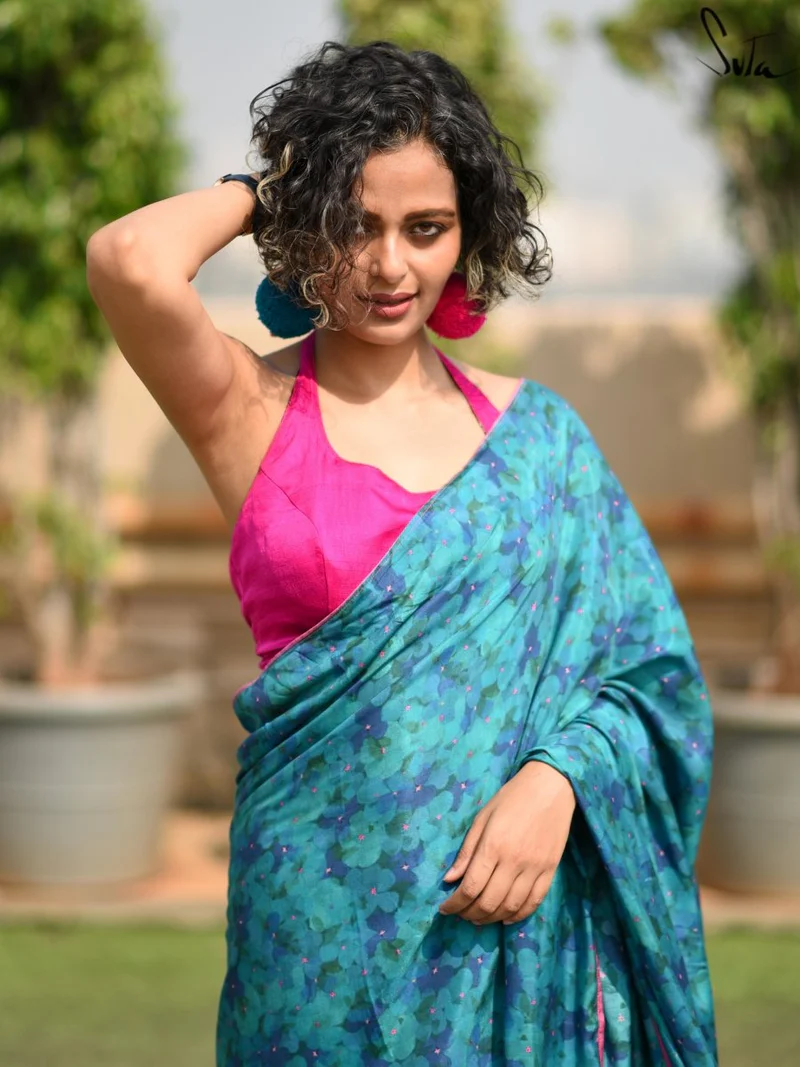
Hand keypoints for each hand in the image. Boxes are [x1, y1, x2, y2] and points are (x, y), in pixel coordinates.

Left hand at [437, 761, 575, 925]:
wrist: (551, 788)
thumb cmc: (511, 798)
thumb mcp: (482, 818)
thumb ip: (467, 851)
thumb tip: (450, 879)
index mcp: (493, 846)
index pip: (470, 888)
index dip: (454, 904)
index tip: (445, 908)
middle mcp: (514, 862)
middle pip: (489, 903)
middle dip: (470, 914)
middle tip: (461, 914)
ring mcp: (535, 869)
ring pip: (510, 907)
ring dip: (491, 918)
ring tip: (479, 918)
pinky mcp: (550, 871)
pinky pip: (534, 902)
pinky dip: (518, 916)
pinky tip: (505, 918)